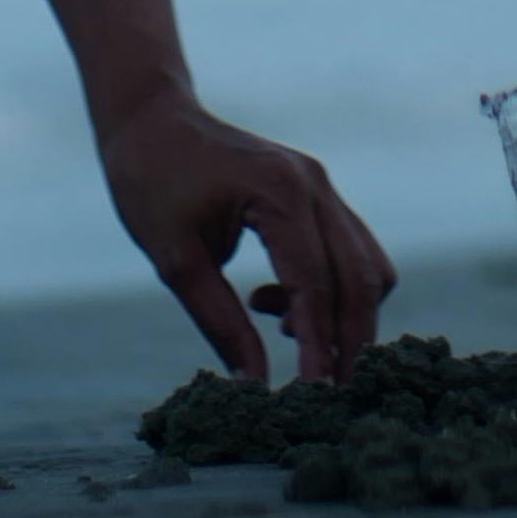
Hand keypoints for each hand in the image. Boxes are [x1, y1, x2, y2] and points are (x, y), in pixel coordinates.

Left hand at [96, 86, 396, 389]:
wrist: (150, 119)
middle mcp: (314, 185)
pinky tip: (276, 303)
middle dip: (350, 342)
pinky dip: (333, 288)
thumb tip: (253, 386)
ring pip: (367, 265)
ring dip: (345, 314)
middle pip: (361, 278)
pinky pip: (350, 250)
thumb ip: (220, 324)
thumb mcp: (176, 262)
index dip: (319, 348)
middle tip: (326, 396)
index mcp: (280, 195)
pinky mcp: (316, 192)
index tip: (314, 398)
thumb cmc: (151, 184)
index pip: (316, 286)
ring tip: (286, 334)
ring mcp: (321, 184)